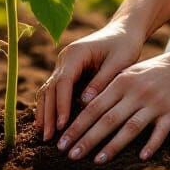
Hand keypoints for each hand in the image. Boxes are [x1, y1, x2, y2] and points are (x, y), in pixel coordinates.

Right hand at [35, 18, 143, 140]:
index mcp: (76, 53)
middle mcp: (65, 58)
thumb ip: (102, 80)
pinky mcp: (67, 72)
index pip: (63, 82)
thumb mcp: (119, 61)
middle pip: (51, 88)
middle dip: (48, 114)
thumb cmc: (124, 45)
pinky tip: (49, 125)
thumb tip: (85, 103)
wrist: (124, 30)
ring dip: (45, 113)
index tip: (62, 126)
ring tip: (44, 136)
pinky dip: (50, 107)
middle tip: (47, 138)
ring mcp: (64, 65)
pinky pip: (54, 91)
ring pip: (48, 91)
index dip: (61, 105)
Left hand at [56, 46, 169, 163]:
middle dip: (87, 138)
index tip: (62, 141)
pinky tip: (141, 158)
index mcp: (124, 81)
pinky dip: (150, 144)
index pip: (95, 106)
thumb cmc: (160, 70)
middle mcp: (138, 91)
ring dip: (112, 146)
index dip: (77, 125)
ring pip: (130, 127)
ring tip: (96, 161)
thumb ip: (113, 87)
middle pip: (108, 119)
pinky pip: (159, 132)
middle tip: (69, 155)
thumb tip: (86, 107)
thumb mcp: (134, 72)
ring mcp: (156, 102)